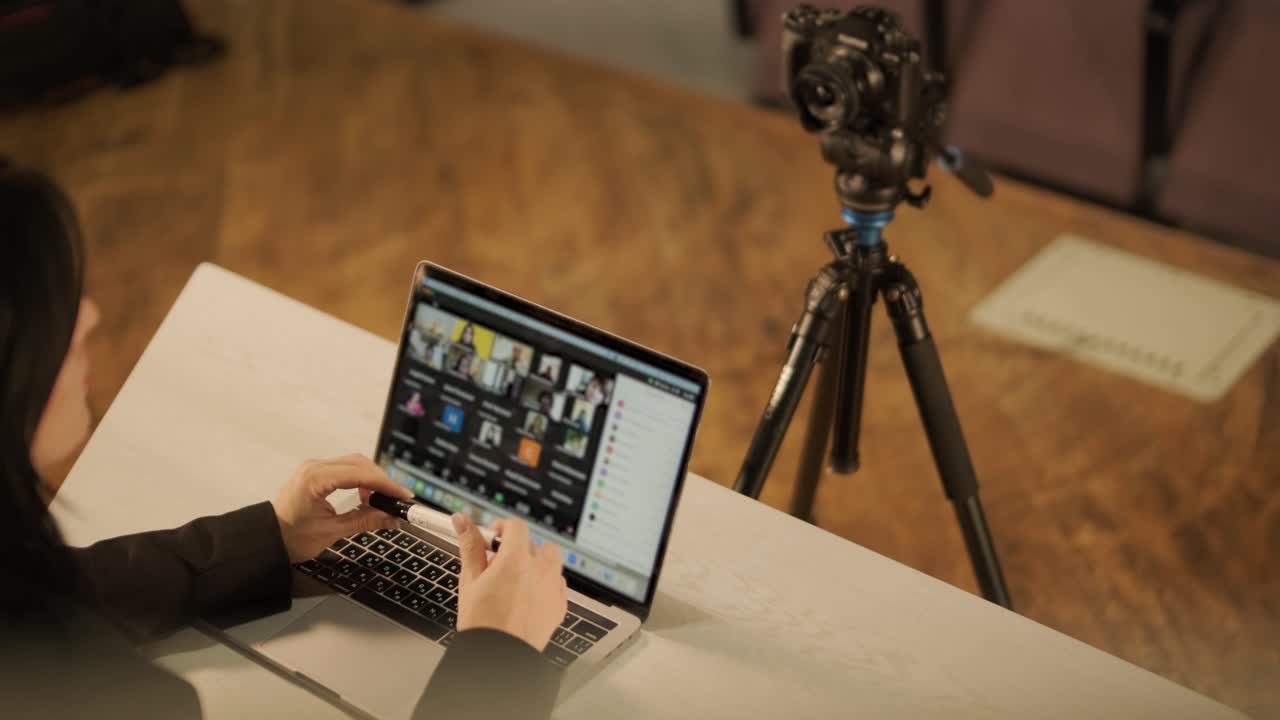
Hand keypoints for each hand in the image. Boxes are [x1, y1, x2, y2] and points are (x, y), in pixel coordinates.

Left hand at [272, 454, 414, 562]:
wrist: (267, 539)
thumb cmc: (290, 537)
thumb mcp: (331, 532)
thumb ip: (364, 521)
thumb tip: (390, 517)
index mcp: (315, 479)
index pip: (360, 474)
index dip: (385, 484)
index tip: (402, 496)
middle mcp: (315, 468)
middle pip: (360, 463)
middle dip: (382, 480)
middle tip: (398, 499)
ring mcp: (315, 468)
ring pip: (355, 463)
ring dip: (372, 479)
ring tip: (383, 500)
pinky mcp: (317, 473)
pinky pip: (346, 469)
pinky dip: (361, 479)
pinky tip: (366, 495)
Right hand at [451, 514, 567, 650]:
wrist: (498, 658)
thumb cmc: (482, 624)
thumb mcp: (470, 581)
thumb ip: (470, 546)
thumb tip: (463, 521)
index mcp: (516, 560)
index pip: (516, 526)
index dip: (502, 528)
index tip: (492, 538)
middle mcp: (540, 570)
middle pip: (532, 542)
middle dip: (515, 549)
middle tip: (497, 565)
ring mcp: (553, 587)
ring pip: (550, 559)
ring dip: (535, 562)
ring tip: (515, 580)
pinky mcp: (560, 604)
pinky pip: (557, 582)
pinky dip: (545, 583)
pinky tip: (527, 597)